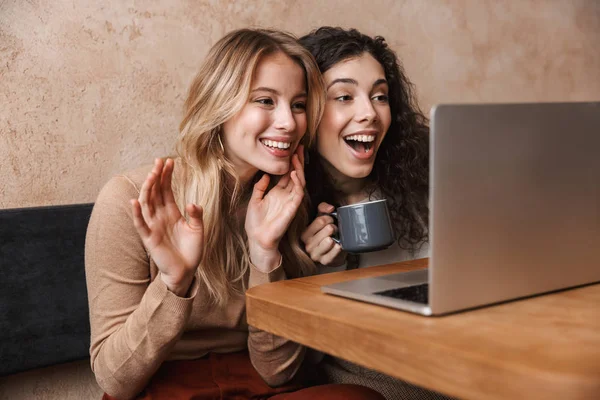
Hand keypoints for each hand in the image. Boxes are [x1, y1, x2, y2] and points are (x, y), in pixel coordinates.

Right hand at [130, 158, 203, 295]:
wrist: (186, 271)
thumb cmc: (191, 250)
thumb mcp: (198, 230)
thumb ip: (196, 216)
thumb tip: (192, 203)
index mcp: (172, 212)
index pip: (166, 190)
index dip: (166, 176)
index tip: (169, 161)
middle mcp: (160, 216)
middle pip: (155, 192)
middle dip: (157, 177)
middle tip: (159, 161)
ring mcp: (154, 226)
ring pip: (147, 204)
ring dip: (148, 189)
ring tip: (152, 175)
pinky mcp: (150, 238)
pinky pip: (141, 224)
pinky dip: (137, 213)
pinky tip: (135, 201)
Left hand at [245, 145, 305, 271]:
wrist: (258, 239)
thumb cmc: (256, 223)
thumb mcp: (254, 200)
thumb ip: (260, 187)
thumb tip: (264, 175)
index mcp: (277, 193)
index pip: (286, 174)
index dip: (289, 162)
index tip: (290, 149)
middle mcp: (285, 195)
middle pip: (295, 174)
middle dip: (297, 161)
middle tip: (299, 147)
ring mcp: (290, 201)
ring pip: (299, 181)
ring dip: (298, 168)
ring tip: (296, 156)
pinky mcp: (292, 208)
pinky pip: (298, 193)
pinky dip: (297, 182)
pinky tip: (293, 173)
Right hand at [301, 202, 346, 266]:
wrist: (333, 249)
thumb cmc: (325, 232)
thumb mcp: (322, 218)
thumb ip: (323, 208)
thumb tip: (330, 208)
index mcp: (304, 234)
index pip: (320, 221)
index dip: (329, 218)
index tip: (331, 221)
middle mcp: (307, 245)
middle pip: (327, 229)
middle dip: (334, 227)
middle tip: (334, 230)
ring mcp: (315, 254)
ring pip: (329, 240)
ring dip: (336, 237)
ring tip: (336, 238)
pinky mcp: (325, 261)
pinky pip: (334, 251)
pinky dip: (338, 247)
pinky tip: (338, 245)